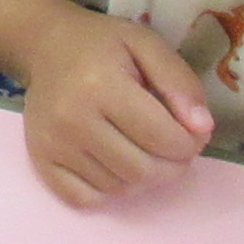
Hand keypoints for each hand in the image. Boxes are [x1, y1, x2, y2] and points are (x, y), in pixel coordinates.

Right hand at [17, 6, 216, 206]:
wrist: (46, 45)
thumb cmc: (101, 45)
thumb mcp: (147, 45)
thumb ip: (180, 83)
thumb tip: (202, 129)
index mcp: (101, 84)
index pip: (163, 138)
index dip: (190, 143)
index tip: (193, 132)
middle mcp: (72, 118)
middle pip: (142, 171)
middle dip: (172, 166)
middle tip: (174, 148)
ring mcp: (53, 144)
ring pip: (118, 188)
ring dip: (144, 177)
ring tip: (145, 150)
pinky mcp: (41, 160)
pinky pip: (86, 199)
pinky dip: (109, 191)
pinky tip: (114, 164)